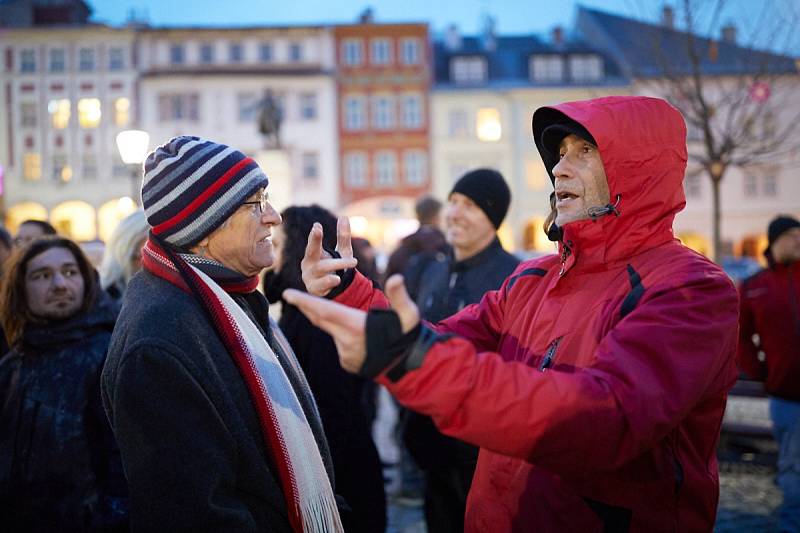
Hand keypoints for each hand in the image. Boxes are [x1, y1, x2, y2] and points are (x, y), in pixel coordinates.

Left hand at [283, 274, 420, 373]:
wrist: (406, 368)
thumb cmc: (406, 338)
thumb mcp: (408, 315)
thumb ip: (400, 296)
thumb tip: (396, 278)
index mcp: (357, 326)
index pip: (325, 311)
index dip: (305, 302)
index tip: (288, 293)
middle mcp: (346, 341)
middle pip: (320, 320)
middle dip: (305, 307)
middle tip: (292, 296)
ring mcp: (344, 353)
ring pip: (332, 331)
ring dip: (334, 322)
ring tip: (355, 321)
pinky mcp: (346, 362)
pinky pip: (339, 343)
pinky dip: (343, 336)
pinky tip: (360, 337)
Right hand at [301, 217, 357, 296]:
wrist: (333, 291)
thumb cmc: (334, 269)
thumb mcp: (342, 252)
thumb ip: (342, 236)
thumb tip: (343, 217)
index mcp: (313, 254)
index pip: (313, 243)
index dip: (315, 235)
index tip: (317, 225)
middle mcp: (308, 264)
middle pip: (311, 252)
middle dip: (314, 240)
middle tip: (317, 229)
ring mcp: (309, 277)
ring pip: (322, 268)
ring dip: (338, 264)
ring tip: (353, 261)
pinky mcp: (314, 289)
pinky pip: (321, 285)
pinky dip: (329, 281)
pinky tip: (337, 279)